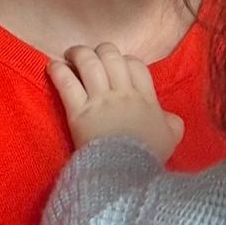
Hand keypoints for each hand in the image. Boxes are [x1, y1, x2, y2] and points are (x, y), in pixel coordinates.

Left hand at [47, 43, 184, 162]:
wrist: (126, 174)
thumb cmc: (148, 157)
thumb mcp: (171, 137)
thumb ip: (172, 123)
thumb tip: (169, 118)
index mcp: (145, 98)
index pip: (136, 66)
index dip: (126, 60)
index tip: (119, 65)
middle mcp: (122, 93)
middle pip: (112, 58)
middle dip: (102, 51)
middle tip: (94, 54)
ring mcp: (100, 101)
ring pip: (90, 64)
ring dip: (79, 54)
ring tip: (71, 53)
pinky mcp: (79, 112)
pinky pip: (68, 84)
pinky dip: (59, 71)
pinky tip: (53, 66)